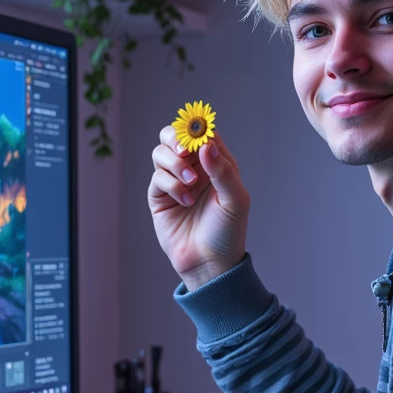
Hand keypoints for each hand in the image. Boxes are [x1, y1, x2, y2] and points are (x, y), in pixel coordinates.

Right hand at [148, 127, 249, 289]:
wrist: (209, 263)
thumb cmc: (228, 232)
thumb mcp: (235, 200)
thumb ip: (223, 171)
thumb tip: (206, 145)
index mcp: (217, 164)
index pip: (204, 134)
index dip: (198, 129)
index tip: (197, 137)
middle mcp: (194, 169)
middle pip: (175, 136)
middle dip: (176, 138)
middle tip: (183, 151)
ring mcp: (175, 181)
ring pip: (161, 152)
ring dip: (174, 164)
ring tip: (189, 184)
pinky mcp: (160, 196)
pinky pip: (157, 177)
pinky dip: (170, 185)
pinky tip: (184, 202)